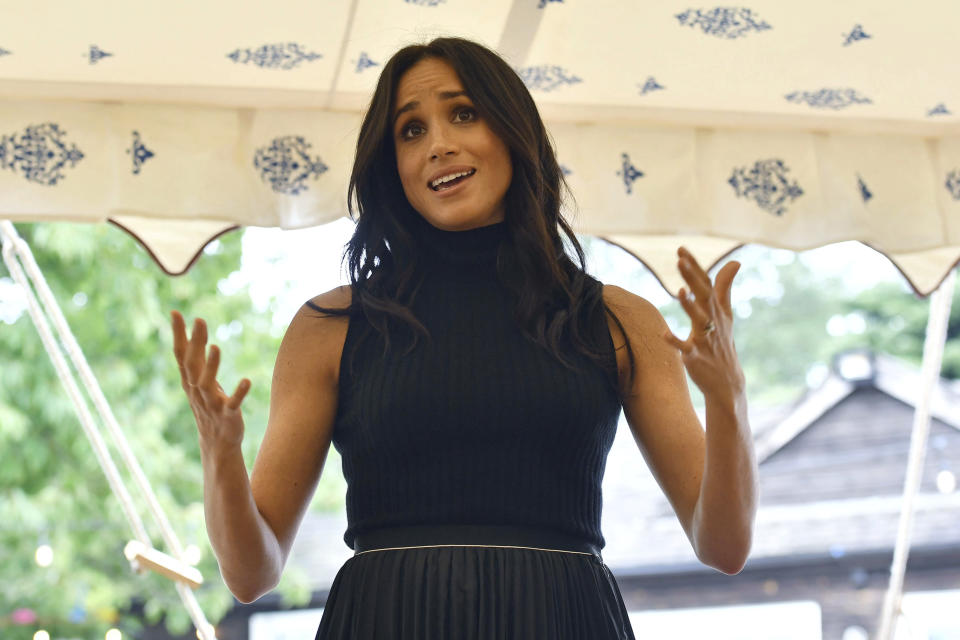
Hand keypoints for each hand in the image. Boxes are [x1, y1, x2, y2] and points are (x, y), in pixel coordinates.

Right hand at [171, 311, 250, 452]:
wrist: (217, 443)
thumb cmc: (210, 405)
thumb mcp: (201, 380)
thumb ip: (198, 357)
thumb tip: (196, 331)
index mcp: (190, 381)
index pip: (181, 354)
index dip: (178, 334)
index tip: (175, 312)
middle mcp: (197, 390)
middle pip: (192, 364)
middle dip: (194, 343)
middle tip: (199, 320)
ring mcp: (211, 403)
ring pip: (207, 383)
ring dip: (211, 366)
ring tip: (216, 347)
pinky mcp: (228, 416)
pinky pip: (232, 404)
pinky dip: (238, 393)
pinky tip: (247, 381)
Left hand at [663, 247, 744, 399]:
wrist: (726, 380)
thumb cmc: (722, 343)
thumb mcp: (725, 314)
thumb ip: (724, 287)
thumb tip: (735, 261)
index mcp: (716, 310)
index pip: (706, 284)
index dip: (694, 267)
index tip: (681, 249)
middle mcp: (712, 322)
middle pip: (703, 297)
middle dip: (692, 278)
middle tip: (680, 260)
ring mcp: (705, 340)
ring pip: (699, 321)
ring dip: (690, 306)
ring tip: (681, 291)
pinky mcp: (696, 357)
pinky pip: (686, 349)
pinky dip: (676, 342)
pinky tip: (663, 333)